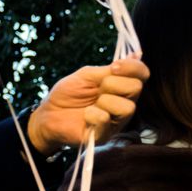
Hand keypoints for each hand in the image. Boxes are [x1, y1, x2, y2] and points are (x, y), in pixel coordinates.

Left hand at [26, 57, 149, 154]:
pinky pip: (106, 119)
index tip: (114, 67)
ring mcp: (117, 121)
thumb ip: (111, 69)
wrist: (48, 114)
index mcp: (121, 87)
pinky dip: (91, 114)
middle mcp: (124, 103)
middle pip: (136, 88)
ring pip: (127, 107)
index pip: (142, 74)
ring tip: (91, 105)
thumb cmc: (68, 94)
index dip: (132, 67)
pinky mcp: (105, 136)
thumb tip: (136, 55)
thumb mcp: (88, 75)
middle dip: (112, 84)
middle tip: (97, 89)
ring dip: (104, 101)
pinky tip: (85, 116)